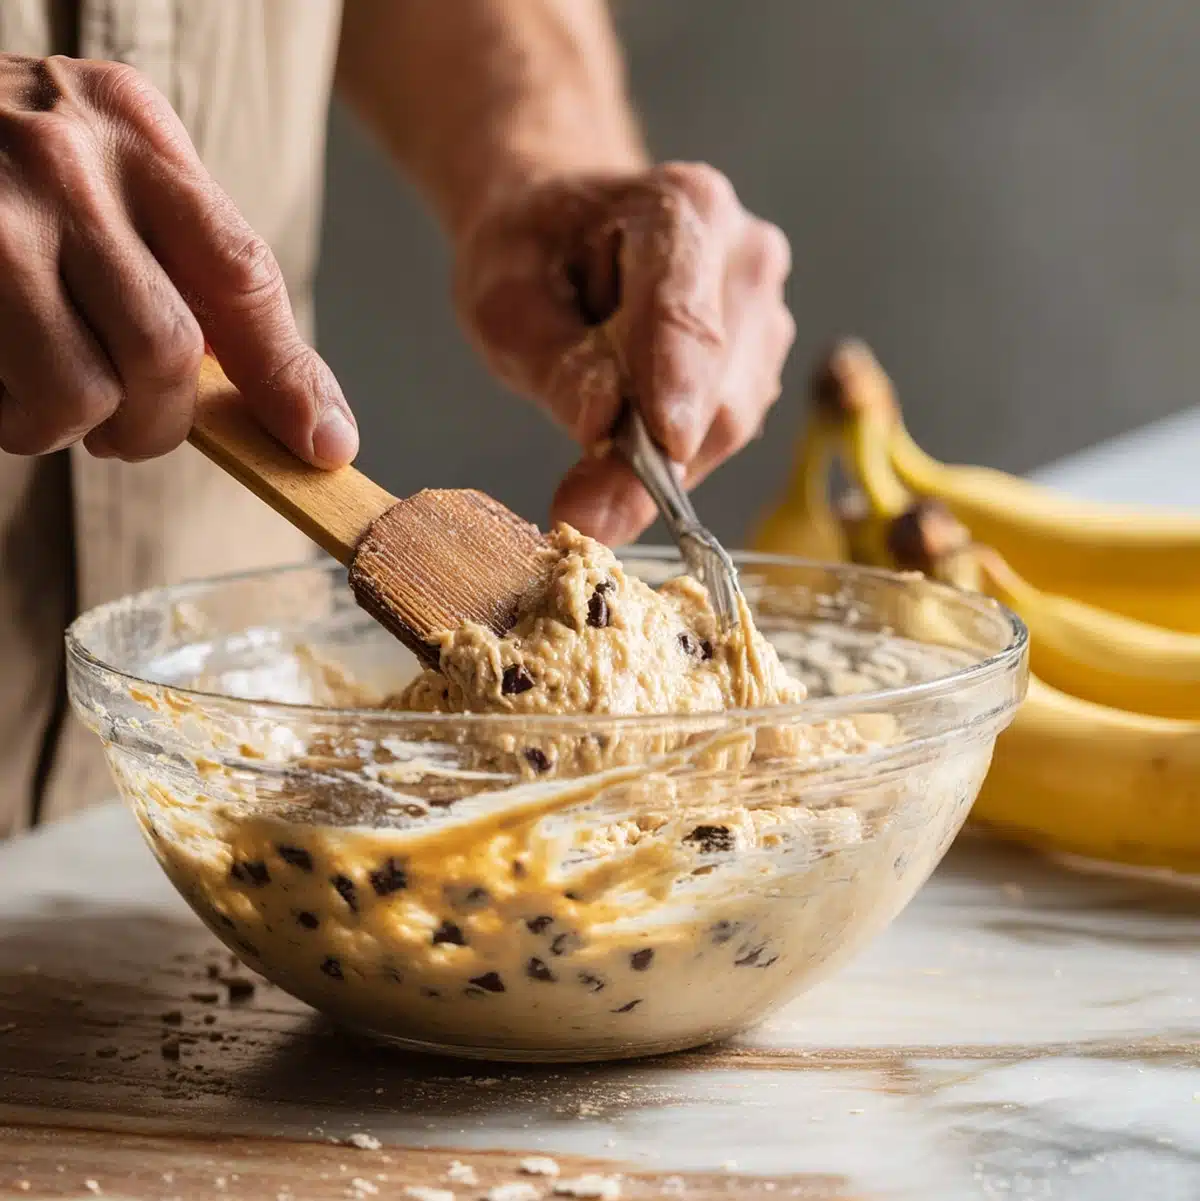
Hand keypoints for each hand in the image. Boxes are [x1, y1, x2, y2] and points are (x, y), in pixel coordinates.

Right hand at [0, 55, 355, 464]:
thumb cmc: (3, 171)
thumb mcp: (104, 174)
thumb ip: (188, 265)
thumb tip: (295, 406)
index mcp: (133, 130)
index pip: (242, 272)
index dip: (288, 377)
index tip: (321, 443)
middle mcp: (66, 159)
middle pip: (167, 350)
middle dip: (158, 422)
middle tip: (128, 429)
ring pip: (85, 392)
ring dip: (73, 427)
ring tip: (42, 393)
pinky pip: (12, 401)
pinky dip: (15, 421)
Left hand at [455, 162, 793, 543]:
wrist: (562, 233)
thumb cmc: (533, 257)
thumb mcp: (506, 303)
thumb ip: (555, 369)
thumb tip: (600, 431)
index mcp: (683, 209)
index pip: (686, 313)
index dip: (677, 386)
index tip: (665, 449)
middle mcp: (744, 256)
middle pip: (721, 384)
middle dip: (656, 454)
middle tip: (580, 505)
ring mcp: (765, 311)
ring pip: (731, 419)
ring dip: (661, 457)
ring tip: (595, 430)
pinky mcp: (762, 362)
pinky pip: (727, 431)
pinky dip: (673, 455)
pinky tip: (630, 429)